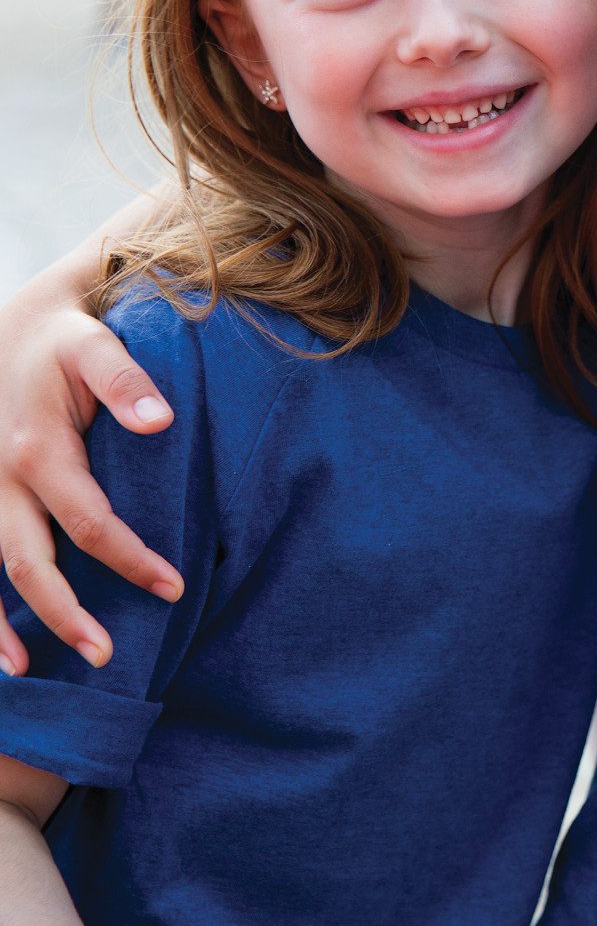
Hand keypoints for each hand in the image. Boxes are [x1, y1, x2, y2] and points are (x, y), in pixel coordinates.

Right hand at [0, 284, 182, 674]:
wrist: (15, 328)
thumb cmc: (67, 342)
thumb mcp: (96, 345)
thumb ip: (127, 379)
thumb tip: (161, 421)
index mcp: (37, 451)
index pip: (89, 522)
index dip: (130, 559)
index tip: (174, 587)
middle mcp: (0, 481)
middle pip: (29, 563)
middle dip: (65, 614)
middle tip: (107, 656)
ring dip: (4, 627)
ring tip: (31, 671)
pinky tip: (2, 650)